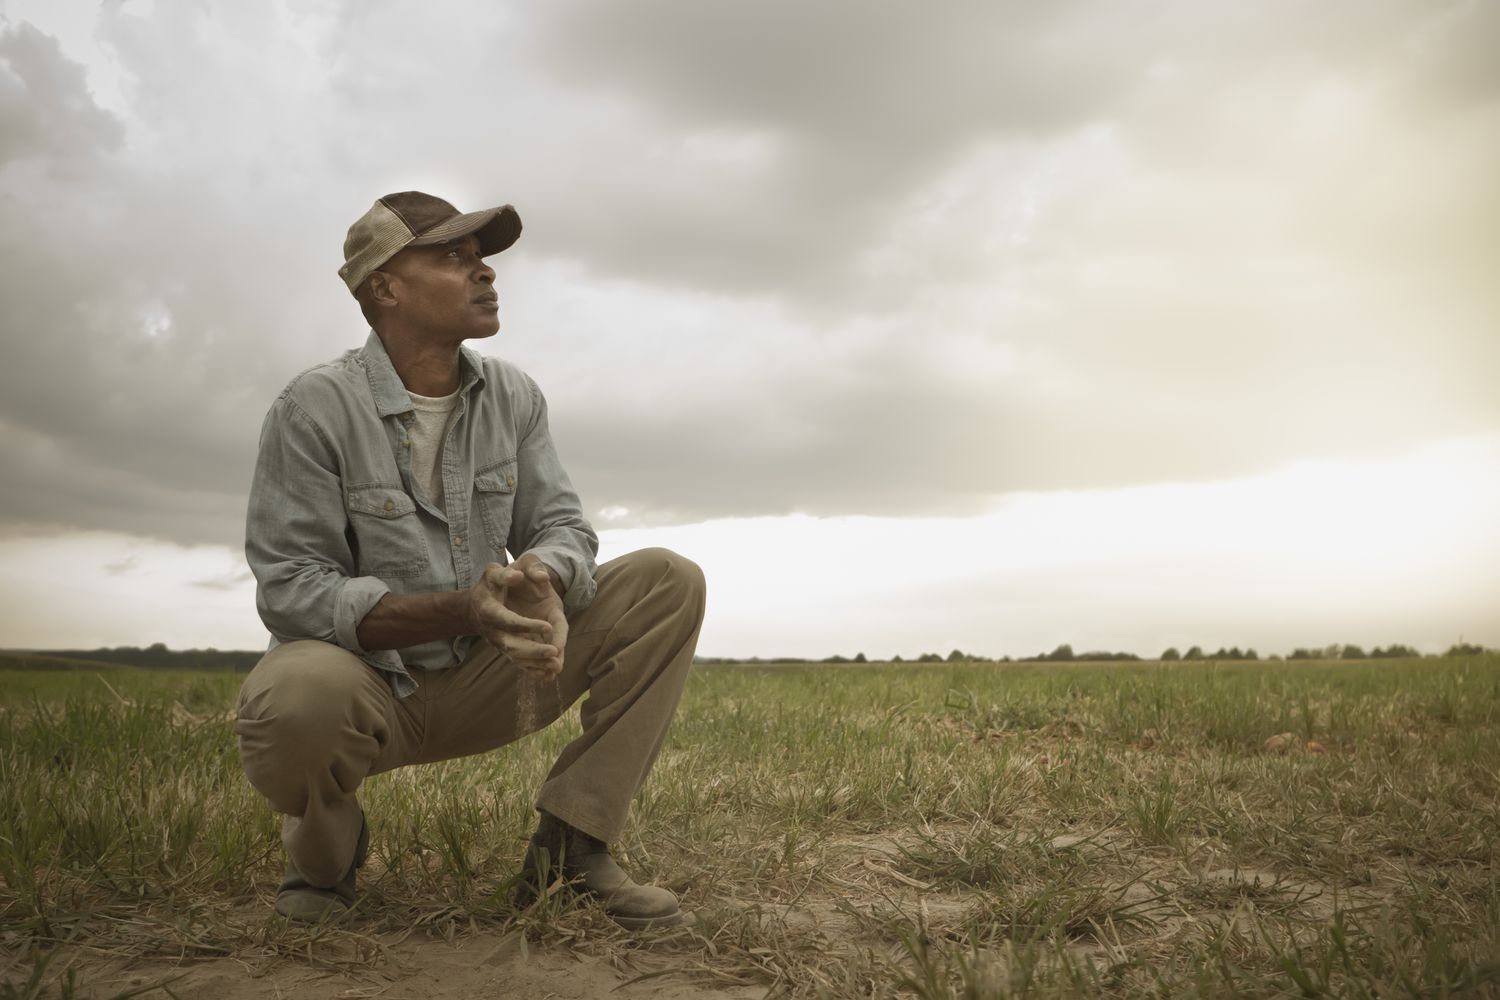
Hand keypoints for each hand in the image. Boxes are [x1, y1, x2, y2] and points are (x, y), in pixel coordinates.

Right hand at [467, 554, 567, 678]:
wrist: (477, 605)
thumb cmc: (490, 584)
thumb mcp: (494, 572)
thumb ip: (506, 573)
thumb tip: (518, 576)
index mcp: (489, 610)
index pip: (508, 620)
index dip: (527, 625)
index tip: (548, 627)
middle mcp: (493, 631)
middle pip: (512, 645)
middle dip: (533, 651)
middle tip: (554, 652)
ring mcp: (499, 642)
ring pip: (517, 657)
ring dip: (536, 664)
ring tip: (556, 667)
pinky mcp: (506, 649)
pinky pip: (519, 662)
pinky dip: (533, 669)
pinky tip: (549, 675)